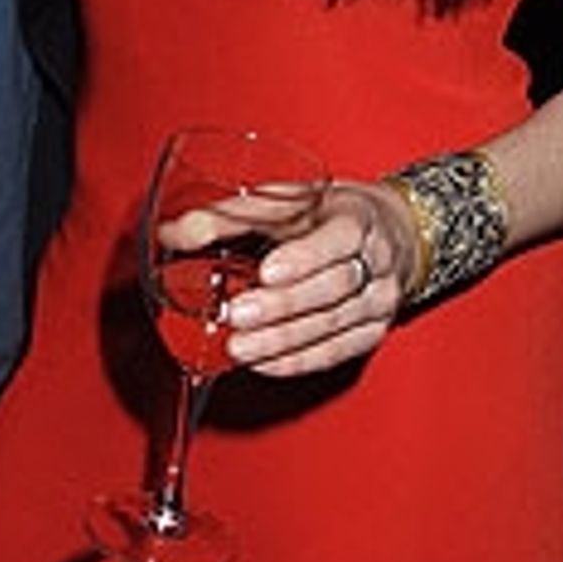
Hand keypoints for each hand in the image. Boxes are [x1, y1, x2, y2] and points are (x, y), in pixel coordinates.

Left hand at [223, 181, 420, 376]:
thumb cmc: (328, 214)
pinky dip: (297, 361)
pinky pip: (335, 354)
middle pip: (333, 289)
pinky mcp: (370, 334)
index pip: (338, 240)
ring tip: (240, 346)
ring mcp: (378, 303)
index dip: (304, 258)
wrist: (388, 234)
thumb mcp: (287, 199)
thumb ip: (231, 215)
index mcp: (357, 219)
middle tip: (237, 315)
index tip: (267, 271)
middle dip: (283, 306)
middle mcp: (375, 262)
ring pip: (332, 327)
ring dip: (283, 341)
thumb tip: (174, 234)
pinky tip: (263, 362)